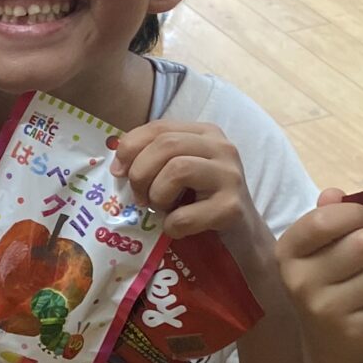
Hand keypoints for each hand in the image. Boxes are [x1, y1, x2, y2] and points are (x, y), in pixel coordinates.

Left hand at [113, 119, 263, 244]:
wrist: (243, 236)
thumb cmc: (203, 203)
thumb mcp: (180, 173)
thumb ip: (155, 159)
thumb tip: (119, 164)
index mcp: (205, 133)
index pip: (159, 127)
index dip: (130, 147)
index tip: (118, 172)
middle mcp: (222, 147)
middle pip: (166, 145)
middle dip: (141, 173)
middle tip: (140, 198)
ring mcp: (230, 176)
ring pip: (177, 170)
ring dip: (158, 196)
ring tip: (163, 210)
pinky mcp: (232, 208)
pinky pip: (184, 216)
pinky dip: (171, 226)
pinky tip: (177, 228)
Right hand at [278, 192, 362, 360]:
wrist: (327, 345)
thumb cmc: (327, 283)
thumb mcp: (317, 249)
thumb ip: (326, 217)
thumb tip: (334, 194)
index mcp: (288, 254)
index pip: (326, 219)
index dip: (356, 213)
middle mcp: (301, 284)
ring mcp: (328, 313)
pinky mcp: (358, 334)